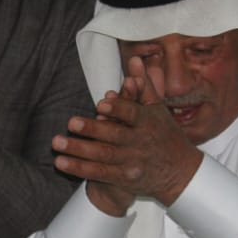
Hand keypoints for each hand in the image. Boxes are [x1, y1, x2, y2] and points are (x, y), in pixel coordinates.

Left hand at [53, 57, 202, 213]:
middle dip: (92, 129)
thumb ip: (143, 85)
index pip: (133, 114)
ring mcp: (132, 162)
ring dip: (78, 149)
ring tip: (56, 142)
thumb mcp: (158, 109)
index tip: (100, 104)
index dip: (118, 109)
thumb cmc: (165, 134)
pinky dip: (79, 168)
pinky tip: (61, 162)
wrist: (180, 174)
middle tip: (70, 122)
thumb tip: (133, 59)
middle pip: (114, 135)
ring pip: (103, 155)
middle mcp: (141, 142)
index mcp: (149, 122)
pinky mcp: (124, 178)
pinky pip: (99, 173)